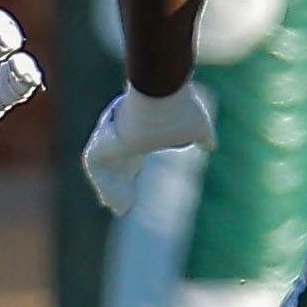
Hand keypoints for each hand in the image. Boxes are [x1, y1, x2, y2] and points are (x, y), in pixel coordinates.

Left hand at [82, 85, 215, 215]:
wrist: (161, 97)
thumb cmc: (180, 109)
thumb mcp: (197, 125)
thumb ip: (203, 136)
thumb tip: (211, 146)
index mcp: (140, 131)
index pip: (132, 155)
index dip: (132, 171)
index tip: (134, 188)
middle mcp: (123, 134)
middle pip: (118, 164)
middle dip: (121, 183)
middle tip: (123, 206)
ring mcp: (110, 138)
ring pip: (106, 170)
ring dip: (112, 190)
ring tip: (119, 208)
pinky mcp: (101, 143)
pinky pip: (95, 168)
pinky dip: (104, 186)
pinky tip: (114, 203)